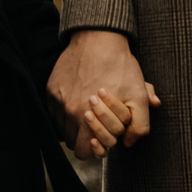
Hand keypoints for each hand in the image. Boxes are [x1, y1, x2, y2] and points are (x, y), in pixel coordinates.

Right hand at [49, 30, 158, 158]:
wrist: (98, 39)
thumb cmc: (120, 67)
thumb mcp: (139, 96)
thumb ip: (140, 125)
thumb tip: (128, 142)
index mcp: (90, 118)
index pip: (85, 153)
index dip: (97, 149)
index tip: (104, 139)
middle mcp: (70, 112)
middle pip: (72, 145)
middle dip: (85, 141)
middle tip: (97, 129)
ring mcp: (58, 101)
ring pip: (62, 129)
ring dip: (74, 127)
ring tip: (88, 114)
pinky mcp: (51, 90)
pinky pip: (54, 113)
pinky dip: (64, 113)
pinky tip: (77, 101)